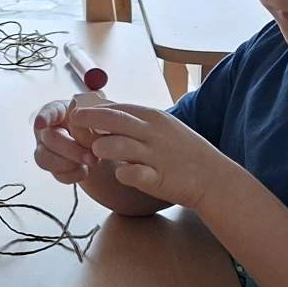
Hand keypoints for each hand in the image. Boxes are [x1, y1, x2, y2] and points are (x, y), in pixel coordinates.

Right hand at [31, 93, 102, 184]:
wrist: (105, 146)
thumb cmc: (99, 127)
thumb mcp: (99, 119)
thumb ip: (90, 120)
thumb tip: (85, 121)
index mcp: (59, 111)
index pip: (47, 112)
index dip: (43, 118)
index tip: (41, 123)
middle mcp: (48, 129)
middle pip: (49, 138)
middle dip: (71, 150)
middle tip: (92, 157)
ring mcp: (47, 149)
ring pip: (44, 158)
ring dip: (68, 163)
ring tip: (91, 163)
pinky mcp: (53, 167)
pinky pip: (56, 174)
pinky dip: (72, 174)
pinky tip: (85, 170)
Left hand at [66, 101, 236, 210]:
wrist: (214, 178)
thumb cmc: (182, 151)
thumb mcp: (161, 127)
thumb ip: (134, 120)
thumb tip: (102, 109)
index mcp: (152, 117)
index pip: (116, 108)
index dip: (93, 111)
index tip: (76, 115)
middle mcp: (153, 132)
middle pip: (113, 120)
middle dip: (88, 120)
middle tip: (73, 123)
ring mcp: (156, 155)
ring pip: (118, 145)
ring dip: (102, 148)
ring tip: (96, 153)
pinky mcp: (159, 178)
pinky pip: (134, 173)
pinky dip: (123, 172)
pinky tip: (120, 173)